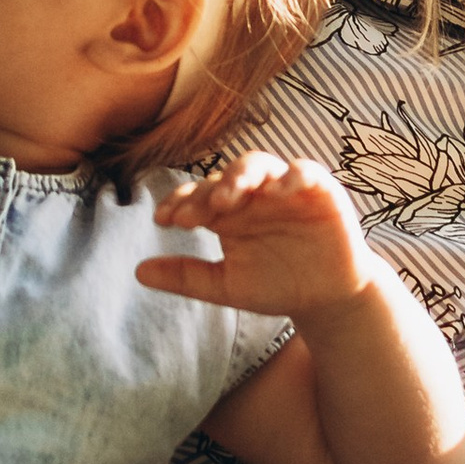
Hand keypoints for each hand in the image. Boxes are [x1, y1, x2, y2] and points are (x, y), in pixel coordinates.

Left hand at [139, 151, 376, 321]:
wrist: (327, 299)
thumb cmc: (277, 284)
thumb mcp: (228, 285)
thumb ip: (187, 276)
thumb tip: (137, 272)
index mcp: (228, 211)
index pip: (197, 195)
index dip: (180, 203)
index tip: (163, 219)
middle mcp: (253, 193)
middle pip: (225, 177)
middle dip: (207, 192)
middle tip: (193, 215)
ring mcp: (285, 189)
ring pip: (260, 164)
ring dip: (242, 175)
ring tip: (229, 197)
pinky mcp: (320, 191)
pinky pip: (307, 172)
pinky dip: (294, 175)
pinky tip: (281, 189)